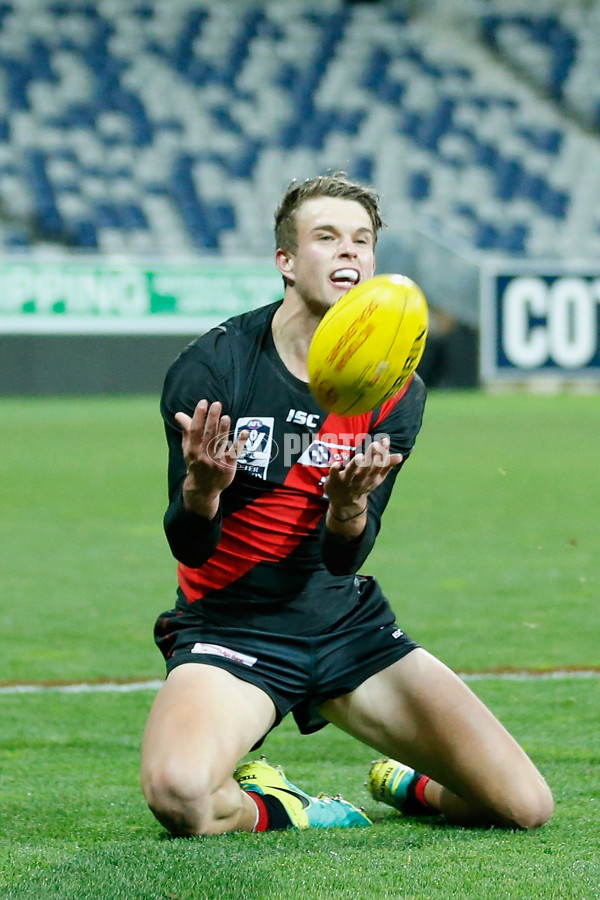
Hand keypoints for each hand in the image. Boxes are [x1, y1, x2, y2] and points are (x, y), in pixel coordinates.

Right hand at [175, 400, 247, 517]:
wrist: (202, 488)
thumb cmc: (195, 463)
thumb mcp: (188, 448)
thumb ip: (186, 430)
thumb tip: (178, 414)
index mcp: (193, 448)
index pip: (195, 430)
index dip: (198, 416)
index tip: (203, 402)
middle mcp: (204, 454)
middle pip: (208, 434)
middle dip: (212, 419)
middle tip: (216, 404)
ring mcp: (216, 461)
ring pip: (220, 443)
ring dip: (224, 430)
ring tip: (226, 417)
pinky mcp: (228, 466)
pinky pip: (234, 453)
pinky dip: (239, 443)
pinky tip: (245, 432)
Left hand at [324, 438, 401, 532]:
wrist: (346, 504)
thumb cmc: (363, 484)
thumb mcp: (377, 478)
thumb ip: (387, 465)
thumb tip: (401, 456)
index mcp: (372, 477)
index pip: (380, 465)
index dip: (383, 453)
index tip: (384, 440)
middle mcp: (361, 479)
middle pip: (367, 467)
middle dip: (371, 457)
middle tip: (374, 444)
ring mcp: (347, 480)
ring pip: (351, 472)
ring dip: (355, 465)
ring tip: (359, 456)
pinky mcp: (334, 480)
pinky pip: (334, 474)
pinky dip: (335, 469)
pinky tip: (336, 463)